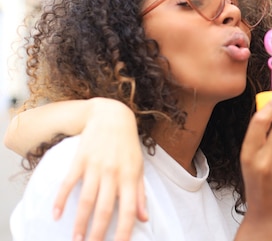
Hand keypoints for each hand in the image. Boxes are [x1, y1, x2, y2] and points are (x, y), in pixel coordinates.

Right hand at [53, 98, 147, 240]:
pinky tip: (55, 215)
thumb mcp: (139, 167)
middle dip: (98, 233)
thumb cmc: (128, 146)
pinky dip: (61, 199)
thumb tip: (144, 219)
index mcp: (131, 177)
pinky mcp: (80, 159)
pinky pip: (68, 182)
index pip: (129, 210)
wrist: (112, 116)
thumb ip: (141, 194)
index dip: (124, 231)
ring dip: (80, 222)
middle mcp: (114, 173)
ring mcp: (96, 166)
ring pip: (86, 200)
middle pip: (105, 209)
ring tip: (76, 240)